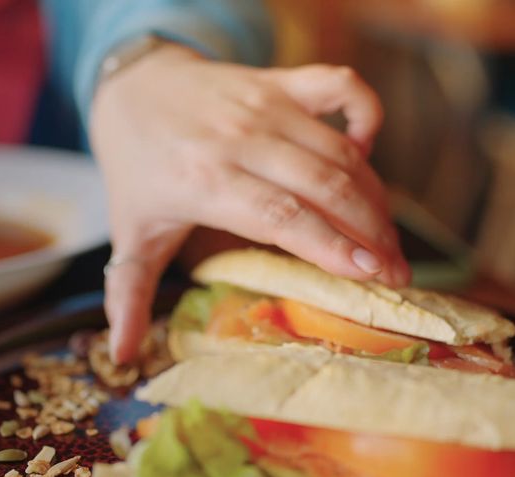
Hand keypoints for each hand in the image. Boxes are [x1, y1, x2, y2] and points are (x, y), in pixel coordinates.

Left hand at [90, 43, 410, 363]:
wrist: (131, 87)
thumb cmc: (136, 169)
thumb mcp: (129, 234)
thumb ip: (127, 294)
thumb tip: (119, 356)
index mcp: (203, 182)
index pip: (280, 215)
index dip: (330, 244)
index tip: (372, 273)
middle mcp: (239, 139)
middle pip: (323, 184)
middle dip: (369, 230)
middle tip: (396, 272)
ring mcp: (265, 104)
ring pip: (339, 149)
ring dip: (375, 194)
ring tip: (389, 238)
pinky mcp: (280, 82)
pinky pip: (341, 87)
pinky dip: (367, 114)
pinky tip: (366, 156)